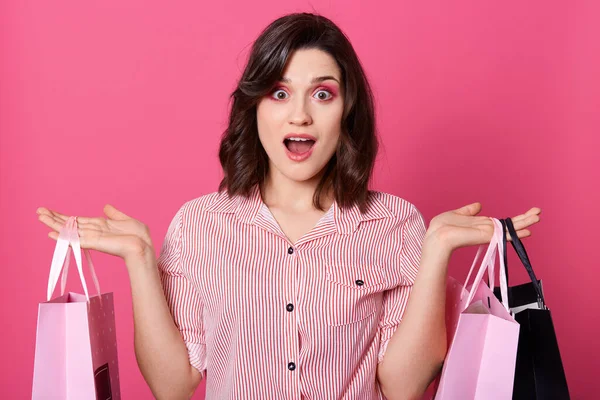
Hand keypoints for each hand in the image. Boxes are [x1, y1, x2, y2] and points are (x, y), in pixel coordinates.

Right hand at [36, 204, 154, 261]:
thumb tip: (105, 207)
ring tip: (40, 217)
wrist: (143, 246)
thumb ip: (114, 214)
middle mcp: (93, 231)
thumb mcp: (126, 220)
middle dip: (54, 218)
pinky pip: (75, 239)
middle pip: (69, 224)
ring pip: (69, 230)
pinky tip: (51, 233)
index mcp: (99, 225)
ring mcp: (92, 237)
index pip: (77, 220)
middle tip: (38, 211)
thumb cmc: (138, 236)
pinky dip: (63, 237)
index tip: (50, 211)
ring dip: (53, 223)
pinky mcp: (93, 243)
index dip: (64, 216)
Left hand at [425, 202, 540, 252]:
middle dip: (524, 219)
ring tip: (539, 216)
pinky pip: (505, 234)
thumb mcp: (456, 214)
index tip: (528, 213)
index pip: (501, 222)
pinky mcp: (486, 236)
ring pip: (510, 228)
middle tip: (539, 212)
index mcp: (481, 225)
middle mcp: (487, 230)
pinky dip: (516, 232)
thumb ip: (468, 211)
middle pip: (509, 225)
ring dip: (525, 222)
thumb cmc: (442, 227)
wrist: (437, 236)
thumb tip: (479, 205)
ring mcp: (488, 233)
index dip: (515, 219)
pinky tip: (527, 231)